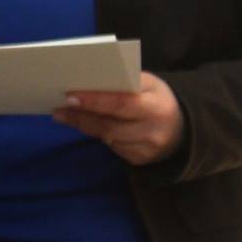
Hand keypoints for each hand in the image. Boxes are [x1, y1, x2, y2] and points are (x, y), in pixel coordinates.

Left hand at [53, 71, 184, 164]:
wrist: (183, 129)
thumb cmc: (158, 99)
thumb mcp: (149, 84)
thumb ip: (124, 82)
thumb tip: (88, 80)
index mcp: (157, 106)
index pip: (122, 103)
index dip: (95, 101)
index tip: (69, 95)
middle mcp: (153, 131)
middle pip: (110, 126)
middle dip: (82, 115)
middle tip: (58, 106)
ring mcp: (146, 150)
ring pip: (107, 138)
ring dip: (83, 125)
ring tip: (62, 114)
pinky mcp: (139, 160)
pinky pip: (111, 147)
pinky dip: (95, 134)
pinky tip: (81, 124)